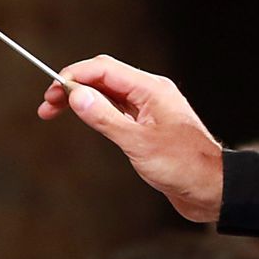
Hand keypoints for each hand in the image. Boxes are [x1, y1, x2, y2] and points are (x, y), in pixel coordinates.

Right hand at [37, 54, 222, 221]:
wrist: (212, 188)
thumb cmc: (183, 166)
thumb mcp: (138, 143)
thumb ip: (105, 118)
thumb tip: (76, 95)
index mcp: (152, 89)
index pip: (105, 69)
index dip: (75, 76)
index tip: (51, 91)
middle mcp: (151, 94)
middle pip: (105, 78)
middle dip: (73, 87)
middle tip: (46, 106)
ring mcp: (151, 109)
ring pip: (110, 94)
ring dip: (83, 100)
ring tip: (55, 112)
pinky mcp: (150, 126)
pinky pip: (118, 109)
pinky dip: (97, 111)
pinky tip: (85, 119)